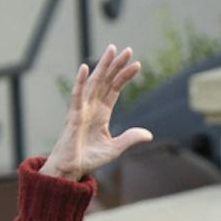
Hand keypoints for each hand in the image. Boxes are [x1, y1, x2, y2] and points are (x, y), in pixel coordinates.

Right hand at [43, 44, 151, 181]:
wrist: (71, 170)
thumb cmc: (88, 158)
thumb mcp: (115, 148)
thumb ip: (130, 138)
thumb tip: (149, 134)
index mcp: (102, 113)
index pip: (115, 89)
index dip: (125, 77)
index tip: (137, 65)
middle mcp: (92, 107)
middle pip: (106, 81)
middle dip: (116, 65)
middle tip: (128, 50)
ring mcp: (82, 109)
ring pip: (93, 83)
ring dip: (102, 66)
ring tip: (111, 51)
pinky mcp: (73, 116)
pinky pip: (77, 96)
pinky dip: (80, 81)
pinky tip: (86, 68)